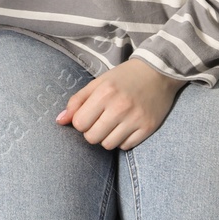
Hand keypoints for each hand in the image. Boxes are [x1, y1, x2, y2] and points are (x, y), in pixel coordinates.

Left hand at [55, 59, 187, 149]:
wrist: (158, 72)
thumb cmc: (124, 77)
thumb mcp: (98, 83)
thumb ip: (77, 101)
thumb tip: (59, 121)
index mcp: (104, 93)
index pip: (79, 123)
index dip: (81, 121)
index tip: (90, 114)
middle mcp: (120, 107)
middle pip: (92, 138)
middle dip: (93, 131)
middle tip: (102, 119)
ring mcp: (135, 119)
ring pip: (108, 145)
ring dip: (107, 137)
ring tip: (114, 123)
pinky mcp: (148, 128)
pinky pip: (125, 147)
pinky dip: (123, 139)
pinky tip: (127, 126)